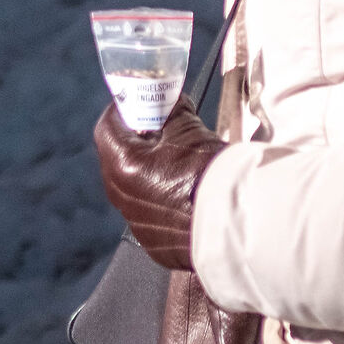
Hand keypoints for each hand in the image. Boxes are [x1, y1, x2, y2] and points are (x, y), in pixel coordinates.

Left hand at [94, 97, 225, 271]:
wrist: (236, 225)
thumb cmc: (210, 174)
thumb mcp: (189, 129)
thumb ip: (171, 110)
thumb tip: (168, 99)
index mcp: (123, 167)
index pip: (107, 128)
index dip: (121, 111)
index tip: (136, 103)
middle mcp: (122, 197)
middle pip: (118, 159)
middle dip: (136, 141)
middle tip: (159, 129)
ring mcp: (138, 224)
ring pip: (134, 188)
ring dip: (149, 172)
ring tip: (178, 162)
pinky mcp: (155, 244)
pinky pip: (150, 215)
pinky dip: (161, 200)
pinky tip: (186, 194)